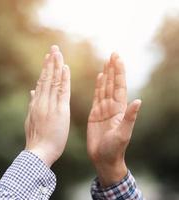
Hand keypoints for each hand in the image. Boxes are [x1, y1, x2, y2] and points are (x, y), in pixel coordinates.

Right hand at [24, 45, 70, 166]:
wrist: (38, 152)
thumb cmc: (36, 139)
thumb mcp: (30, 119)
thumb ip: (32, 104)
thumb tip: (32, 91)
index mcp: (36, 104)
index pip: (41, 83)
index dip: (45, 69)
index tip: (48, 58)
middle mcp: (41, 101)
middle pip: (46, 78)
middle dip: (50, 62)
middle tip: (54, 48)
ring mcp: (50, 105)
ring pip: (53, 81)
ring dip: (56, 66)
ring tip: (58, 52)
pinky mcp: (60, 111)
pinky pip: (62, 91)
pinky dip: (63, 79)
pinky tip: (65, 68)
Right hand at [87, 53, 141, 186]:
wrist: (104, 158)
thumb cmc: (114, 149)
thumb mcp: (123, 134)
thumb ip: (130, 117)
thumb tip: (138, 101)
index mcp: (120, 110)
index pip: (120, 86)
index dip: (119, 72)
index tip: (117, 58)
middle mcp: (112, 107)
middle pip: (113, 83)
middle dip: (114, 68)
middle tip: (113, 53)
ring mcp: (103, 110)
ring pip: (105, 88)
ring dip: (107, 74)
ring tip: (107, 62)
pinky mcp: (95, 114)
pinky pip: (97, 96)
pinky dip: (98, 86)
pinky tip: (99, 77)